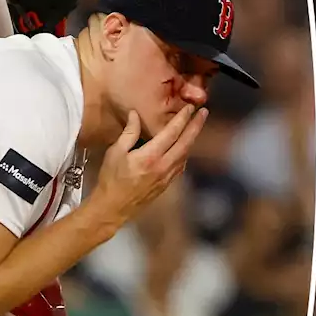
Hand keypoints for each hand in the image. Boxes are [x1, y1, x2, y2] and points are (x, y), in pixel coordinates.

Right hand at [92, 105, 206, 219]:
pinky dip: (186, 153)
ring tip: (196, 126)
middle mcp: (163, 166)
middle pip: (186, 143)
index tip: (190, 108)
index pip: (172, 133)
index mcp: (150, 156)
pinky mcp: (167, 184)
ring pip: (186, 155)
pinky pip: (181, 165)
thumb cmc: (111, 179)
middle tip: (204, 113)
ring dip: (193, 139)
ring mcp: (167, 177)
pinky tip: (185, 147)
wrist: (113, 208)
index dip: (183, 118)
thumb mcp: (115, 152)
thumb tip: (136, 114)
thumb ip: (129, 132)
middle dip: (196, 126)